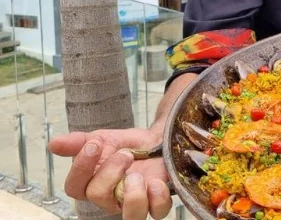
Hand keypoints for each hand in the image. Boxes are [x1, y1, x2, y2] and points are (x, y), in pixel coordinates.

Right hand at [49, 128, 171, 219]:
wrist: (157, 140)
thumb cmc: (126, 145)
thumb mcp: (102, 139)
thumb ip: (78, 142)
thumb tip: (53, 144)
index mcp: (92, 185)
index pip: (74, 188)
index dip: (80, 168)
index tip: (94, 144)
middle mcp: (111, 199)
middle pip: (98, 197)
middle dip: (110, 171)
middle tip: (125, 155)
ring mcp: (134, 203)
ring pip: (131, 217)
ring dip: (133, 194)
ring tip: (138, 175)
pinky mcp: (158, 202)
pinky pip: (158, 211)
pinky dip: (158, 197)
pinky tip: (156, 182)